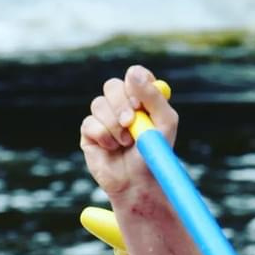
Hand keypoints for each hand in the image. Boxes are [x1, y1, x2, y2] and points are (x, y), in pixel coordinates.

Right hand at [79, 65, 177, 197]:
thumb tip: (133, 72)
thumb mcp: (165, 123)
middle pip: (112, 85)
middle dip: (122, 103)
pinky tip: (113, 148)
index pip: (135, 76)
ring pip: (99, 104)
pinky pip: (90, 123)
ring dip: (115, 126)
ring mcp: (104, 117)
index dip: (135, 82)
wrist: (140, 182)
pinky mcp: (90, 132)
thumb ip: (153, 97)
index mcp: (143, 99)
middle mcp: (122, 104)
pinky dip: (104, 137)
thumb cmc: (156, 152)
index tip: (139, 98)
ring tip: (127, 143)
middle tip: (131, 121)